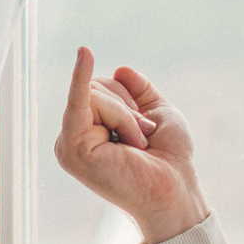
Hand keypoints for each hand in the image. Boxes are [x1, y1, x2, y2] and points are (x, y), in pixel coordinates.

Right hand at [54, 47, 209, 243]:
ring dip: (127, 116)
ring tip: (137, 146)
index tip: (148, 129)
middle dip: (126, 106)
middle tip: (144, 139)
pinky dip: (80, 76)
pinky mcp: (72, 148)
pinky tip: (84, 53)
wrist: (175, 191)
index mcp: (90, 131)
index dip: (126, 100)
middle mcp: (75, 137)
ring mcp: (69, 144)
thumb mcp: (157, 113)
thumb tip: (120, 68)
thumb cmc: (169, 160)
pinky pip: (81, 100)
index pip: (98, 90)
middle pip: (95, 89)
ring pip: (94, 95)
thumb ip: (138, 91)